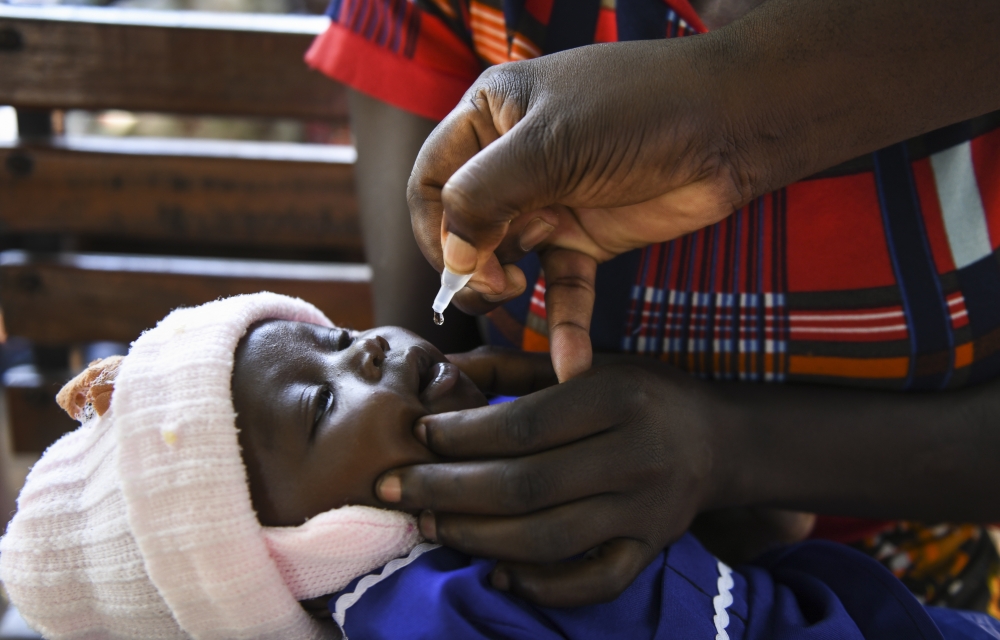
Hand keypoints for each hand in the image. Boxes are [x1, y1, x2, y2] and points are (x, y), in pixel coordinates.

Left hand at [376, 352, 724, 606]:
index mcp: (618, 399)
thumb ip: (513, 367)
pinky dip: (540, 585)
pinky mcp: (650, 550)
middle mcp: (636, 456)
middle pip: (525, 486)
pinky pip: (592, 582)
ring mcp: (646, 511)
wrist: (717, 440)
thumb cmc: (637, 394)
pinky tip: (495, 570)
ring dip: (475, 536)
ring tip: (428, 523)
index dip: (461, 436)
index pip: (524, 427)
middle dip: (447, 490)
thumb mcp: (587, 364)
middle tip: (395, 487)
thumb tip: (439, 368)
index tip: (417, 434)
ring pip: (547, 538)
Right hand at [408, 39, 748, 380]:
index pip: (432, 182)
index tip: (458, 261)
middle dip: (469, 262)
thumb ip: (483, 197)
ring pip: (505, 262)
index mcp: (490, 119)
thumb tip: (451, 257)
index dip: (435, 227)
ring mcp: (550, 202)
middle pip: (463, 228)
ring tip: (516, 295)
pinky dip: (565, 326)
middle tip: (494, 281)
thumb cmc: (638, 111)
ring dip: (504, 291)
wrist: (732, 125)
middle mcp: (513, 162)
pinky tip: (570, 365)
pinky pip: (564, 289)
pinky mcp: (588, 238)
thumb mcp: (548, 144)